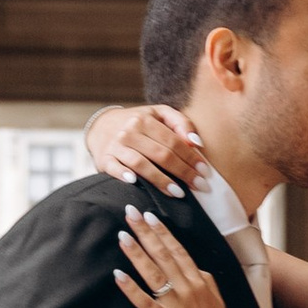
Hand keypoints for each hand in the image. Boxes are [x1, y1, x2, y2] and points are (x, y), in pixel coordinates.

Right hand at [87, 102, 205, 195]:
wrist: (102, 126)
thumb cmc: (139, 123)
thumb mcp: (159, 114)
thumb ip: (180, 123)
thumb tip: (196, 142)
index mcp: (146, 119)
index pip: (174, 141)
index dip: (191, 157)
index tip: (204, 172)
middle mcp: (130, 131)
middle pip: (161, 154)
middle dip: (183, 172)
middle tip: (198, 185)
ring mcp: (116, 146)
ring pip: (141, 164)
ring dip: (161, 180)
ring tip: (178, 193)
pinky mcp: (105, 159)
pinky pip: (115, 168)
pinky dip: (124, 175)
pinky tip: (136, 183)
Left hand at [113, 205, 245, 307]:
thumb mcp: (216, 300)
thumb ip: (205, 281)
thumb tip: (194, 268)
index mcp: (200, 281)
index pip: (179, 250)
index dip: (162, 231)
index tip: (150, 215)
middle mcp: (188, 288)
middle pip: (163, 254)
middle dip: (145, 232)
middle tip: (130, 213)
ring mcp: (176, 305)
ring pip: (153, 273)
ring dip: (136, 252)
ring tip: (122, 235)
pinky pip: (144, 302)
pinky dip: (130, 288)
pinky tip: (117, 275)